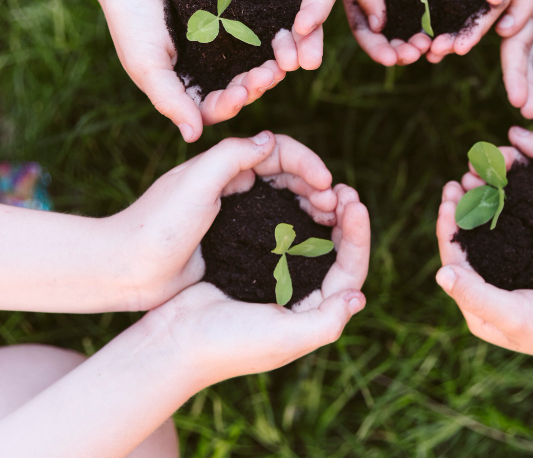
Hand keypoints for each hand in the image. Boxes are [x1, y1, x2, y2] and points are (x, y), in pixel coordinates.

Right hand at [96, 0, 333, 140]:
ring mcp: (223, 46)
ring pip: (252, 65)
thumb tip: (193, 137)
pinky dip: (270, 39)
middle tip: (269, 76)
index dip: (229, 106)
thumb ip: (169, 99)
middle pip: (238, 90)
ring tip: (278, 62)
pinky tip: (283, 35)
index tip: (241, 95)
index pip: (213, 110)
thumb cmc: (129, 16)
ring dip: (266, 68)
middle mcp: (208, 71)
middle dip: (254, 87)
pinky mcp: (235, 19)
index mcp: (186, 88)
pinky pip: (257, 35)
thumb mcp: (145, 63)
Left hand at [111, 131, 367, 311]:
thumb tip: (272, 139)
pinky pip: (275, 228)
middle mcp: (232, 183)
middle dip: (317, 185)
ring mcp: (234, 211)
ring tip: (333, 223)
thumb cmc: (157, 224)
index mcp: (224, 163)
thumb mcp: (195, 182)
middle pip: (288, 175)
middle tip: (337, 207)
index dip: (307, 163)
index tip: (328, 185)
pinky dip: (299, 231)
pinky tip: (313, 244)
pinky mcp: (234, 240)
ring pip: (285, 200)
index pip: (278, 151)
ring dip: (312, 207)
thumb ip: (232, 155)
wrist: (126, 269)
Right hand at [138, 168, 370, 385]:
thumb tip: (359, 297)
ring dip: (325, 213)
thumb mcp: (281, 338)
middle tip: (345, 190)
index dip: (359, 237)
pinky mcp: (257, 264)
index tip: (356, 204)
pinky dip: (296, 214)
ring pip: (315, 240)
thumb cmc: (228, 344)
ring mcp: (280, 279)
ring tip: (328, 188)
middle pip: (338, 252)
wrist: (173, 339)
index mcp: (314, 313)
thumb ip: (324, 323)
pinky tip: (296, 195)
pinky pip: (286, 234)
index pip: (350, 271)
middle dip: (346, 219)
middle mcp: (304, 297)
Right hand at [342, 0, 437, 65]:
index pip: (365, 33)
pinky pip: (433, 17)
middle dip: (400, 52)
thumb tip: (377, 27)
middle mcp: (382, 4)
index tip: (391, 59)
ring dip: (419, 45)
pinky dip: (437, 30)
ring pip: (411, 33)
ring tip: (430, 47)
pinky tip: (445, 36)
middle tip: (415, 54)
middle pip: (389, 39)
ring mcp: (406, 0)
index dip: (377, 49)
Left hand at [424, 0, 525, 63]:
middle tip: (435, 54)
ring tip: (421, 52)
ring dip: (438, 35)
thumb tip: (494, 0)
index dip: (476, 32)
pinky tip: (409, 30)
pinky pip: (437, 2)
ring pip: (453, 17)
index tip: (459, 48)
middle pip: (471, 21)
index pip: (492, 13)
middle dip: (454, 40)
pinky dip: (425, 17)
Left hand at [434, 137, 532, 369]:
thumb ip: (477, 296)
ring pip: (486, 239)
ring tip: (473, 183)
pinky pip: (511, 236)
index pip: (453, 265)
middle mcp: (489, 294)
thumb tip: (441, 272)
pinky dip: (504, 214)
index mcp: (478, 310)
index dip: (448, 233)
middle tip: (455, 184)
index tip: (447, 202)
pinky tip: (504, 194)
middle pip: (466, 249)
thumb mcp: (516, 316)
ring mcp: (511, 280)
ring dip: (478, 212)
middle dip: (458, 216)